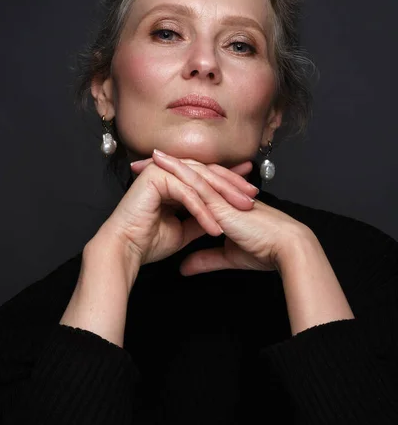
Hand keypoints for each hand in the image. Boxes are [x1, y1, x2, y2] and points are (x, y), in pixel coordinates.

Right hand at [100, 150, 258, 266]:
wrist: (125, 250)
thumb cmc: (149, 242)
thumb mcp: (185, 229)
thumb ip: (202, 218)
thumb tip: (221, 216)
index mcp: (173, 179)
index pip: (206, 176)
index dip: (230, 183)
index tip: (250, 191)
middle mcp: (166, 170)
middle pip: (206, 174)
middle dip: (232, 186)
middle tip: (252, 197)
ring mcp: (160, 170)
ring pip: (199, 180)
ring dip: (222, 197)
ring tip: (241, 210)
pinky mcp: (155, 177)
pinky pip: (186, 193)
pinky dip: (202, 211)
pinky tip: (215, 227)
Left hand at [132, 150, 309, 274]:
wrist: (284, 249)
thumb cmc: (264, 250)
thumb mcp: (226, 256)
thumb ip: (205, 259)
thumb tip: (184, 268)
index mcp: (221, 204)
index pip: (192, 188)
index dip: (171, 182)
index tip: (149, 180)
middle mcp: (220, 195)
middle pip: (188, 175)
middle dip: (164, 168)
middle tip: (139, 161)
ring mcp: (221, 195)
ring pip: (191, 173)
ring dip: (167, 164)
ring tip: (145, 156)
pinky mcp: (222, 200)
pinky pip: (197, 181)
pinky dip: (178, 171)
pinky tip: (162, 163)